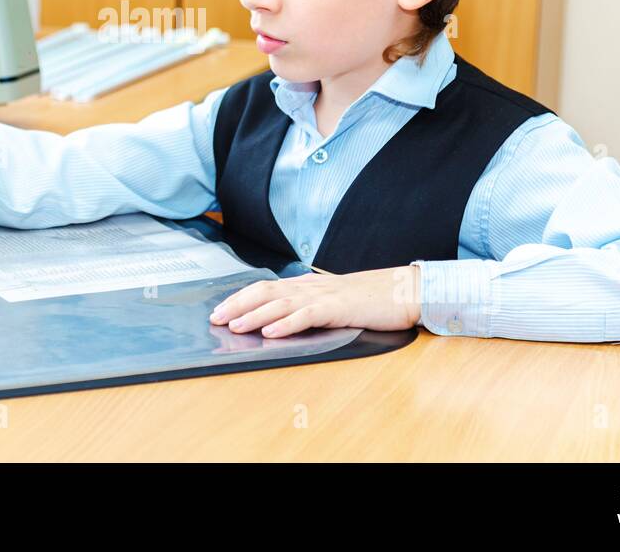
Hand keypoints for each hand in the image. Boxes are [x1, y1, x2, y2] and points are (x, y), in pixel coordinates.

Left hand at [208, 266, 421, 337]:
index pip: (264, 288)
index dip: (239, 298)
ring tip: (236, 327)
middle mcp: (310, 287)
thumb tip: (279, 318)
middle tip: (216, 319)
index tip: (219, 310)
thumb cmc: (368, 299)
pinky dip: (288, 323)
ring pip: (282, 303)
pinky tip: (272, 332)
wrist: (403, 290)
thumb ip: (307, 306)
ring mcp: (324, 296)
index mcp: (306, 286)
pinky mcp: (339, 307)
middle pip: (265, 291)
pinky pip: (308, 315)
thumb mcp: (331, 301)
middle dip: (238, 304)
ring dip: (256, 315)